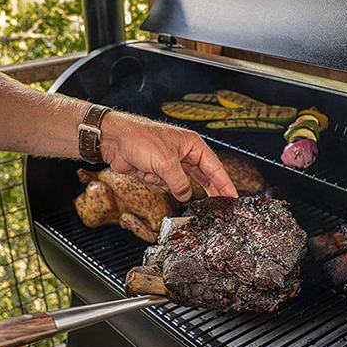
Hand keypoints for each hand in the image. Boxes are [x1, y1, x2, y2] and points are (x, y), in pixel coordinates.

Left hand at [99, 111, 237, 200]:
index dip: (225, 183)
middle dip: (204, 190)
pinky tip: (143, 171)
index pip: (214, 167)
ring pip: (178, 185)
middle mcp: (182, 153)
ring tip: (152, 171)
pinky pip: (162, 186)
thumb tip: (186, 196)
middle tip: (220, 207)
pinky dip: (153, 182)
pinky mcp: (155, 171)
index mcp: (191, 145)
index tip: (233, 197)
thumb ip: (180, 183)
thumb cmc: (140, 139)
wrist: (113, 139)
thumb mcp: (166, 163)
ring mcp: (168, 163)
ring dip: (165, 183)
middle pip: (201, 177)